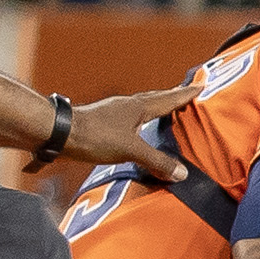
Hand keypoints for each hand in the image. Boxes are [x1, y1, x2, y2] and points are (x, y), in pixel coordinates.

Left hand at [61, 87, 193, 180]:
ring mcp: (113, 112)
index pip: (168, 99)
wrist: (59, 133)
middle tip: (185, 93)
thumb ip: (156, 160)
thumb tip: (182, 173)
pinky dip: (139, 119)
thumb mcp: (130, 150)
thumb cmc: (95, 136)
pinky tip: (134, 127)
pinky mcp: (102, 122)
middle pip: (155, 98)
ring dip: (155, 106)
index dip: (185, 95)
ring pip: (141, 106)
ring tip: (163, 109)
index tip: (200, 85)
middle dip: (171, 97)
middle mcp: (127, 106)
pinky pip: (129, 116)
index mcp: (138, 107)